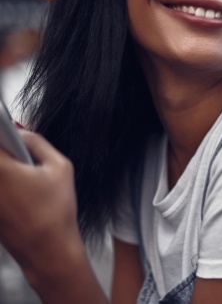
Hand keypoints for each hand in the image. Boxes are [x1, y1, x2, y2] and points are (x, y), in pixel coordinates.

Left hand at [0, 131, 80, 285]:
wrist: (48, 250)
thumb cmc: (56, 211)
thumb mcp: (60, 166)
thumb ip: (38, 142)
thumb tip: (23, 131)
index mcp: (2, 168)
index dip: (2, 128)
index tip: (7, 127)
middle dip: (6, 151)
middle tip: (21, 154)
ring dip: (6, 168)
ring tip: (23, 177)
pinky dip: (7, 184)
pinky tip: (21, 193)